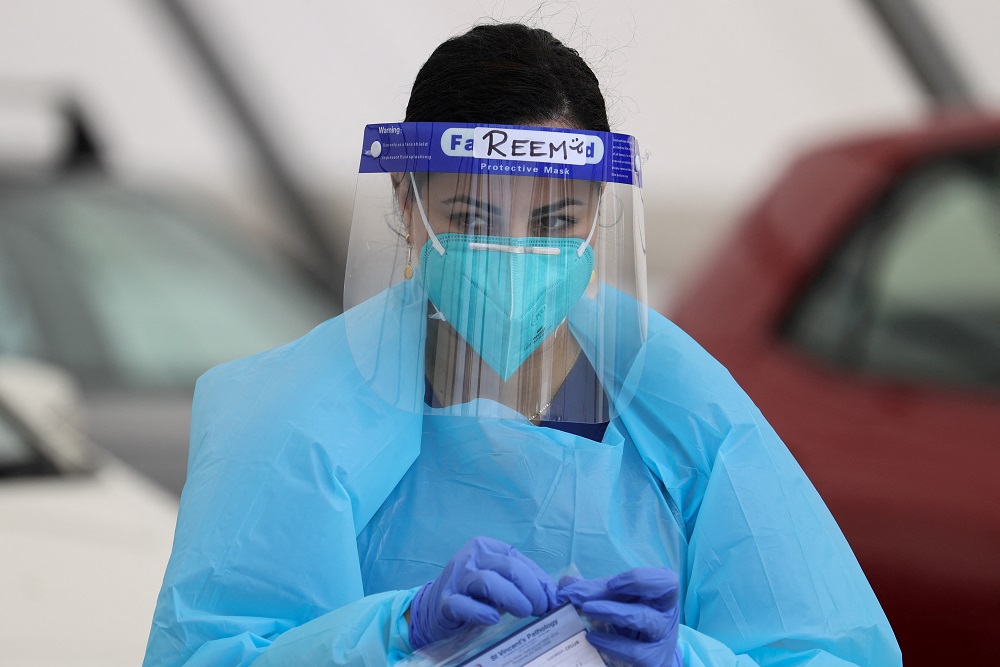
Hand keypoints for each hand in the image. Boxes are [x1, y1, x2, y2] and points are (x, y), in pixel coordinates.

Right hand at [408, 536, 557, 649]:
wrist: (432, 608)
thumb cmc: (474, 594)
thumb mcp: (499, 582)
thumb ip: (524, 582)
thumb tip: (555, 593)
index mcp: (487, 547)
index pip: (519, 560)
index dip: (539, 580)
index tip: (551, 600)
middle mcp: (471, 557)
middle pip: (508, 568)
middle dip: (531, 589)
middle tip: (540, 608)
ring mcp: (457, 578)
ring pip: (489, 581)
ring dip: (512, 598)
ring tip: (525, 612)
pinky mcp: (445, 601)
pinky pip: (463, 604)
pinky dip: (480, 611)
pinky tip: (492, 619)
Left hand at [557, 568, 680, 666]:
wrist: (647, 656)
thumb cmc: (631, 621)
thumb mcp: (618, 602)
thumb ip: (595, 590)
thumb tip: (567, 582)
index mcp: (662, 597)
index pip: (665, 582)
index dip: (639, 580)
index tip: (611, 584)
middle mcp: (666, 618)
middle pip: (649, 606)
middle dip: (613, 604)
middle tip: (585, 605)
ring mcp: (661, 642)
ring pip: (642, 627)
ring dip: (612, 616)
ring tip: (587, 614)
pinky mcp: (653, 661)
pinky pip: (634, 653)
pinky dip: (611, 644)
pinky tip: (592, 639)